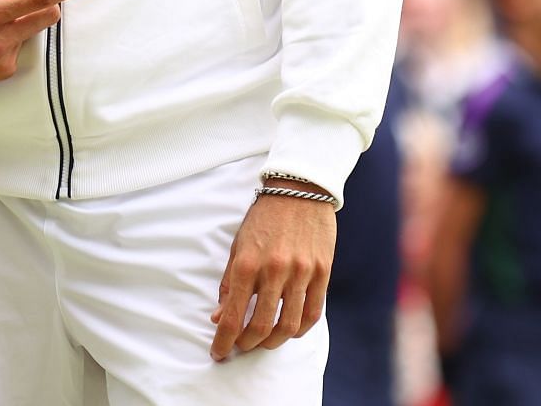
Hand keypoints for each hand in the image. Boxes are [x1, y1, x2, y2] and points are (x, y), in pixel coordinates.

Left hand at [210, 184, 335, 361]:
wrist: (299, 188)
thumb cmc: (264, 218)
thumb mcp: (238, 246)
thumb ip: (229, 284)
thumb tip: (218, 317)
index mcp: (247, 264)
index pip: (232, 315)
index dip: (223, 340)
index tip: (218, 352)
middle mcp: (274, 270)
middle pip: (261, 326)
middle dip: (247, 345)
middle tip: (240, 347)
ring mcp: (302, 272)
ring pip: (289, 325)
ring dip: (273, 342)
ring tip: (263, 342)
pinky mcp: (323, 272)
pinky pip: (313, 312)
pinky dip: (300, 329)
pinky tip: (289, 330)